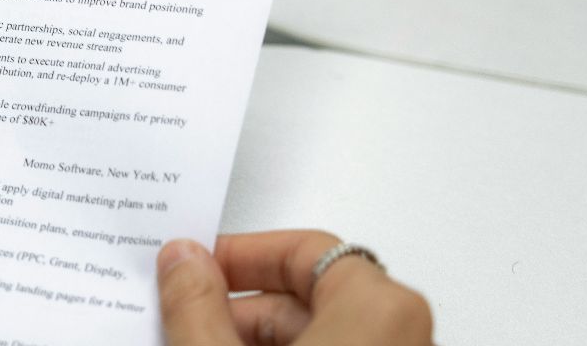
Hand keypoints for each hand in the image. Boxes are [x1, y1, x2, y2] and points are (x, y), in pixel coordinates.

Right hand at [157, 231, 432, 345]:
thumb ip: (196, 305)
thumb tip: (182, 264)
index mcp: (379, 307)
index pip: (301, 249)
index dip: (236, 255)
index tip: (194, 267)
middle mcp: (404, 335)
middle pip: (307, 297)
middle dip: (236, 308)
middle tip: (187, 316)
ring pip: (319, 336)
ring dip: (252, 340)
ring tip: (199, 345)